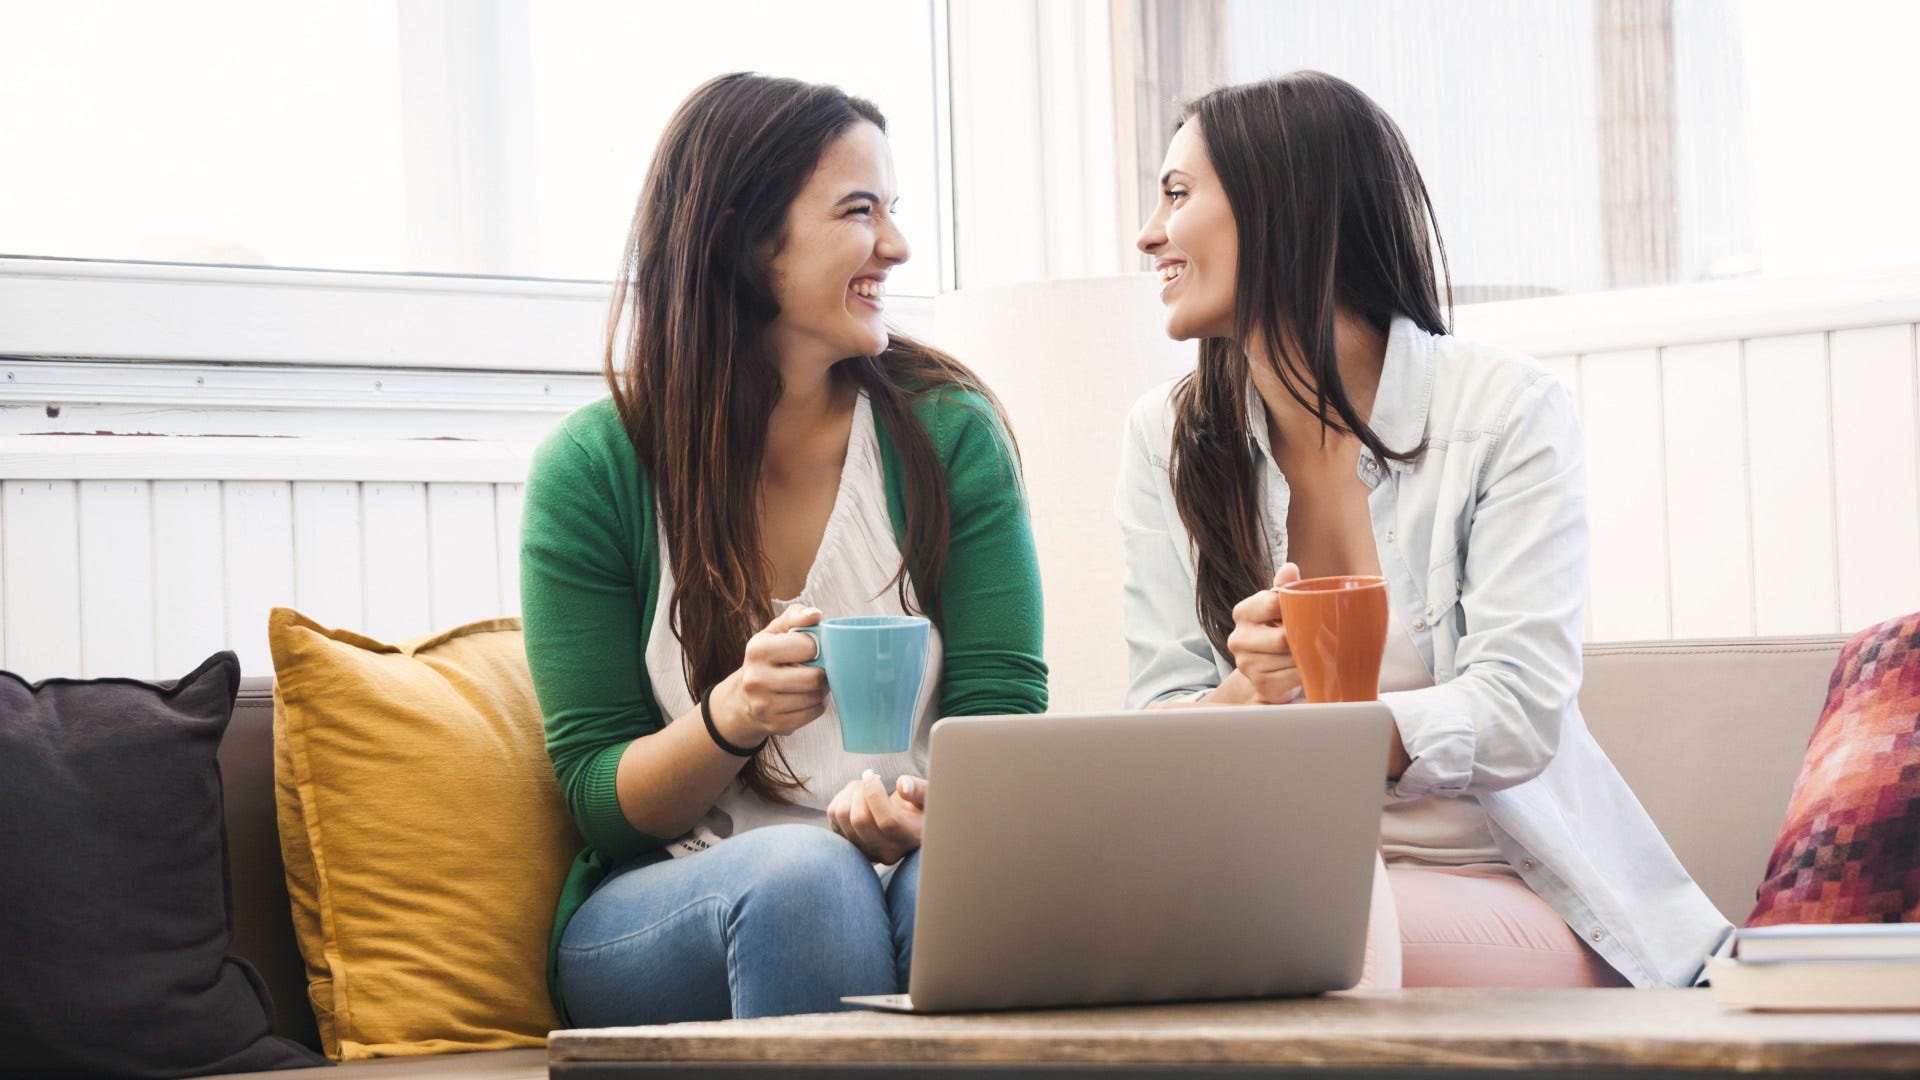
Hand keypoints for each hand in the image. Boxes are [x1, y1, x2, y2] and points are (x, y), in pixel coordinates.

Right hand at [711, 606, 828, 745]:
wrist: (743, 697)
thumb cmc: (767, 658)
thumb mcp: (774, 632)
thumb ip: (795, 617)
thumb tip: (816, 615)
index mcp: (758, 650)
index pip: (808, 646)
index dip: (818, 647)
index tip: (812, 649)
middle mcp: (756, 679)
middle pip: (813, 678)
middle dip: (823, 672)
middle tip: (820, 668)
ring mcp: (764, 706)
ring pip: (816, 697)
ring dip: (822, 689)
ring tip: (812, 682)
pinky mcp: (776, 725)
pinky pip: (814, 713)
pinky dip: (817, 704)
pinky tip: (806, 697)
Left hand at [827, 770, 925, 864]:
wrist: (910, 825)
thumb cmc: (921, 806)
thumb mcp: (929, 796)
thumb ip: (920, 790)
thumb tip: (902, 786)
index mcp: (910, 838)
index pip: (887, 821)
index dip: (875, 794)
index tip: (874, 775)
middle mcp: (887, 850)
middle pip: (859, 820)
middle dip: (860, 790)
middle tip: (870, 777)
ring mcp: (865, 850)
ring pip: (842, 816)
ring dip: (849, 791)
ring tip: (863, 785)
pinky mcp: (849, 843)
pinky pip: (833, 816)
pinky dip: (840, 797)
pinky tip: (855, 795)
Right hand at [1225, 563, 1304, 703]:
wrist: (1270, 673)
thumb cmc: (1278, 633)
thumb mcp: (1280, 608)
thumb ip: (1284, 587)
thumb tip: (1290, 568)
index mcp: (1243, 612)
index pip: (1273, 603)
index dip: (1295, 607)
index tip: (1308, 611)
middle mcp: (1238, 638)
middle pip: (1282, 637)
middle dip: (1303, 638)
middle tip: (1318, 635)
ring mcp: (1246, 663)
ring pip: (1289, 658)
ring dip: (1307, 656)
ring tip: (1312, 652)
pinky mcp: (1260, 683)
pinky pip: (1292, 677)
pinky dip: (1305, 672)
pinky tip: (1307, 668)